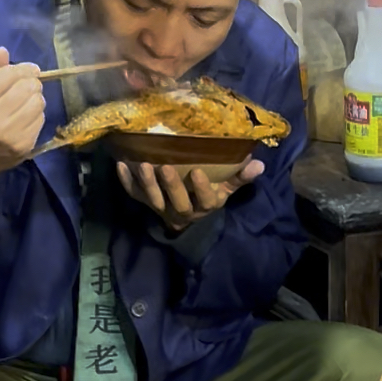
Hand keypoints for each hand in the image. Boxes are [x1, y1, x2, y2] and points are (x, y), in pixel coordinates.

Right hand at [0, 47, 45, 192]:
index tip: (29, 69)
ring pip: (38, 103)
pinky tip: (26, 115)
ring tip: (26, 99)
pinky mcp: (25, 146)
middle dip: (31, 82)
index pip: (9, 76)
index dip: (22, 68)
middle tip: (27, 84)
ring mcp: (12, 135)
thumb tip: (5, 51)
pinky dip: (36, 113)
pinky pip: (41, 119)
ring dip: (35, 97)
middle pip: (28, 88)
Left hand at [115, 157, 263, 232]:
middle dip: (170, 186)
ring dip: (147, 183)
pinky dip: (126, 182)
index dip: (201, 188)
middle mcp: (183, 211)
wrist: (185, 216)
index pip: (206, 201)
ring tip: (142, 164)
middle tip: (163, 166)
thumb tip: (259, 164)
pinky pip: (134, 195)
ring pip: (153, 200)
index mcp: (205, 207)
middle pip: (177, 203)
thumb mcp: (225, 189)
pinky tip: (122, 165)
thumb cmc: (208, 194)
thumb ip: (240, 178)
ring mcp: (162, 208)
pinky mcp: (145, 203)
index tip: (196, 171)